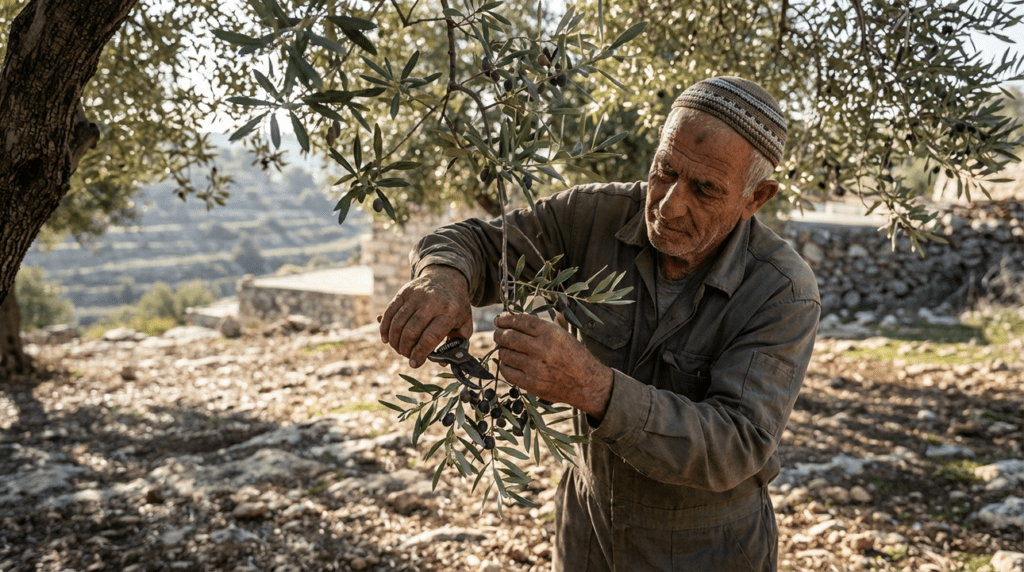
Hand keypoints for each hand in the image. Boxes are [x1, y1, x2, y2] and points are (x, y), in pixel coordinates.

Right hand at [378, 265, 472, 367]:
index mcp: (449, 313)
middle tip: (407, 356)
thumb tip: (441, 362)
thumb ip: (457, 343)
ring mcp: (416, 296)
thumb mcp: (464, 323)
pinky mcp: (404, 292)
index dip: (419, 353)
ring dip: (395, 341)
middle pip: (411, 331)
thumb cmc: (455, 306)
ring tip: (399, 349)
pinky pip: (390, 312)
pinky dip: (384, 327)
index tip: (414, 363)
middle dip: (405, 349)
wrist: (447, 278)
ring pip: (398, 323)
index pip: (430, 337)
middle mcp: (432, 303)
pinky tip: (386, 339)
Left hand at [493, 312, 612, 418]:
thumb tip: (512, 319)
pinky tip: (509, 362)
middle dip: (499, 333)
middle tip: (498, 334)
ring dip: (502, 350)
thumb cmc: (574, 356)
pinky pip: (507, 372)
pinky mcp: (531, 384)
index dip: (506, 319)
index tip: (500, 319)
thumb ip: (540, 327)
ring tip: (506, 349)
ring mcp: (536, 368)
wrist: (588, 384)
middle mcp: (542, 349)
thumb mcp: (562, 334)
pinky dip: (504, 365)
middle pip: (508, 337)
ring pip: (505, 354)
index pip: (520, 321)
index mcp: (551, 333)